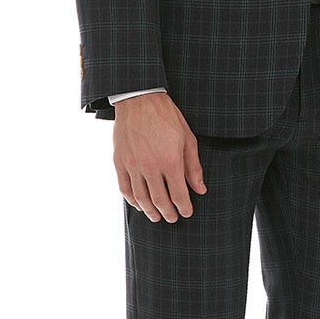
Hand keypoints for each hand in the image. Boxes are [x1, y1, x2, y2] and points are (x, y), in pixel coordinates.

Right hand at [114, 92, 206, 221]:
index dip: (184, 208)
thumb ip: (193, 167)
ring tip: (157, 217)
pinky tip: (139, 205)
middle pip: (160, 200)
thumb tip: (200, 189)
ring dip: (150, 211)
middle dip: (168, 213)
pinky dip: (132, 200)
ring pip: (141, 198)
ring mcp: (133, 165)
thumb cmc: (166, 116)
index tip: (187, 213)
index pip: (179, 195)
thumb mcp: (187, 139)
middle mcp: (150, 166)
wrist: (139, 100)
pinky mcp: (119, 162)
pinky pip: (125, 188)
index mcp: (170, 161)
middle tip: (173, 218)